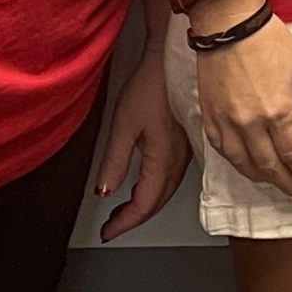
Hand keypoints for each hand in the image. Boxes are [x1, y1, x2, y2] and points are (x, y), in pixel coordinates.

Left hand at [93, 41, 192, 240]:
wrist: (176, 59)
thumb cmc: (152, 85)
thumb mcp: (124, 124)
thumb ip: (114, 162)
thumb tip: (104, 192)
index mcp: (163, 160)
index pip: (144, 204)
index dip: (124, 223)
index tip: (107, 232)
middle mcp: (179, 160)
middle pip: (157, 202)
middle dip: (134, 218)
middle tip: (112, 225)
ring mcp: (186, 152)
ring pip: (166, 191)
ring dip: (145, 205)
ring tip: (122, 210)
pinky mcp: (187, 142)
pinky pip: (172, 177)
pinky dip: (155, 189)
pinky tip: (144, 183)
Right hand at [192, 6, 291, 197]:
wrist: (228, 23)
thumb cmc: (266, 39)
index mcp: (276, 111)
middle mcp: (249, 123)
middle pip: (269, 166)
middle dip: (286, 182)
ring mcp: (226, 123)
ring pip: (244, 165)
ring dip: (262, 179)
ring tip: (275, 183)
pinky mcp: (208, 117)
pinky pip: (222, 152)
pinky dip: (237, 164)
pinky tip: (247, 167)